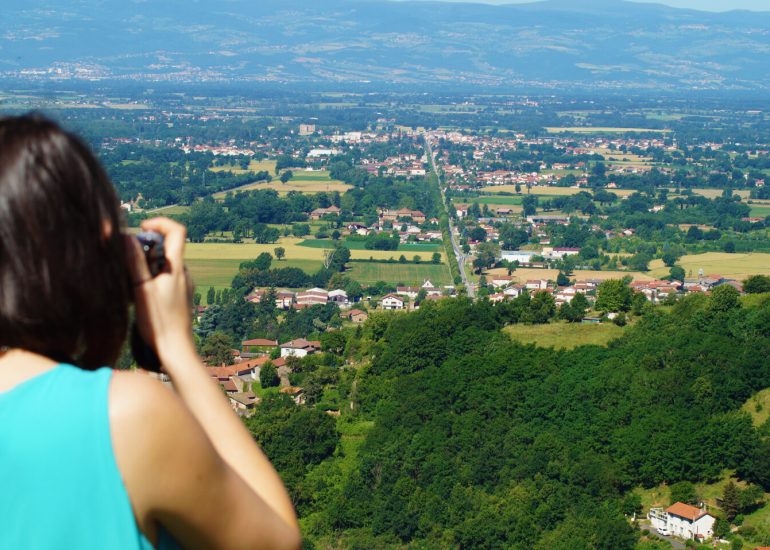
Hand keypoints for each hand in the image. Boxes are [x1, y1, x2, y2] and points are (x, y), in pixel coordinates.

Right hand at [126, 217, 195, 369]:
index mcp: (176, 267)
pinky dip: (151, 276)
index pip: (177, 230)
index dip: (159, 223)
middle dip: (146, 245)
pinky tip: (139, 293)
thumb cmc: (159, 322)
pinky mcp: (178, 296)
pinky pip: (164, 277)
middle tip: (128, 259)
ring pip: (164, 263)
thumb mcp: (142, 289)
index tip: (141, 229)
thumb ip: (135, 262)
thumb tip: (127, 236)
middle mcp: (183, 273)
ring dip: (146, 263)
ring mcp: (182, 284)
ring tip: (131, 279)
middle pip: (167, 246)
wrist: (175, 349)